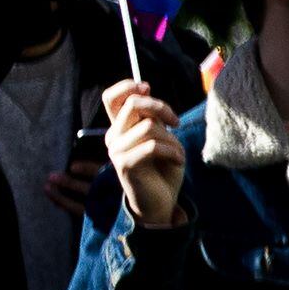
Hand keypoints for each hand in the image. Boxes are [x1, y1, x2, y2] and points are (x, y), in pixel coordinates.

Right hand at [102, 78, 185, 227]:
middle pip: (133, 104)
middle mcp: (113, 137)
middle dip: (161, 107)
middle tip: (176, 123)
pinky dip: (172, 152)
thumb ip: (151, 117)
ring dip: (172, 139)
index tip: (147, 89)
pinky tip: (177, 161)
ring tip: (177, 153)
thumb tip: (144, 90)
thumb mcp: (161, 136)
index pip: (111, 97)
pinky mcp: (125, 165)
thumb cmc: (163, 168)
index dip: (128, 86)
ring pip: (149, 126)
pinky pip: (152, 146)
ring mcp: (116, 151)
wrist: (160, 203)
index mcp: (120, 128)